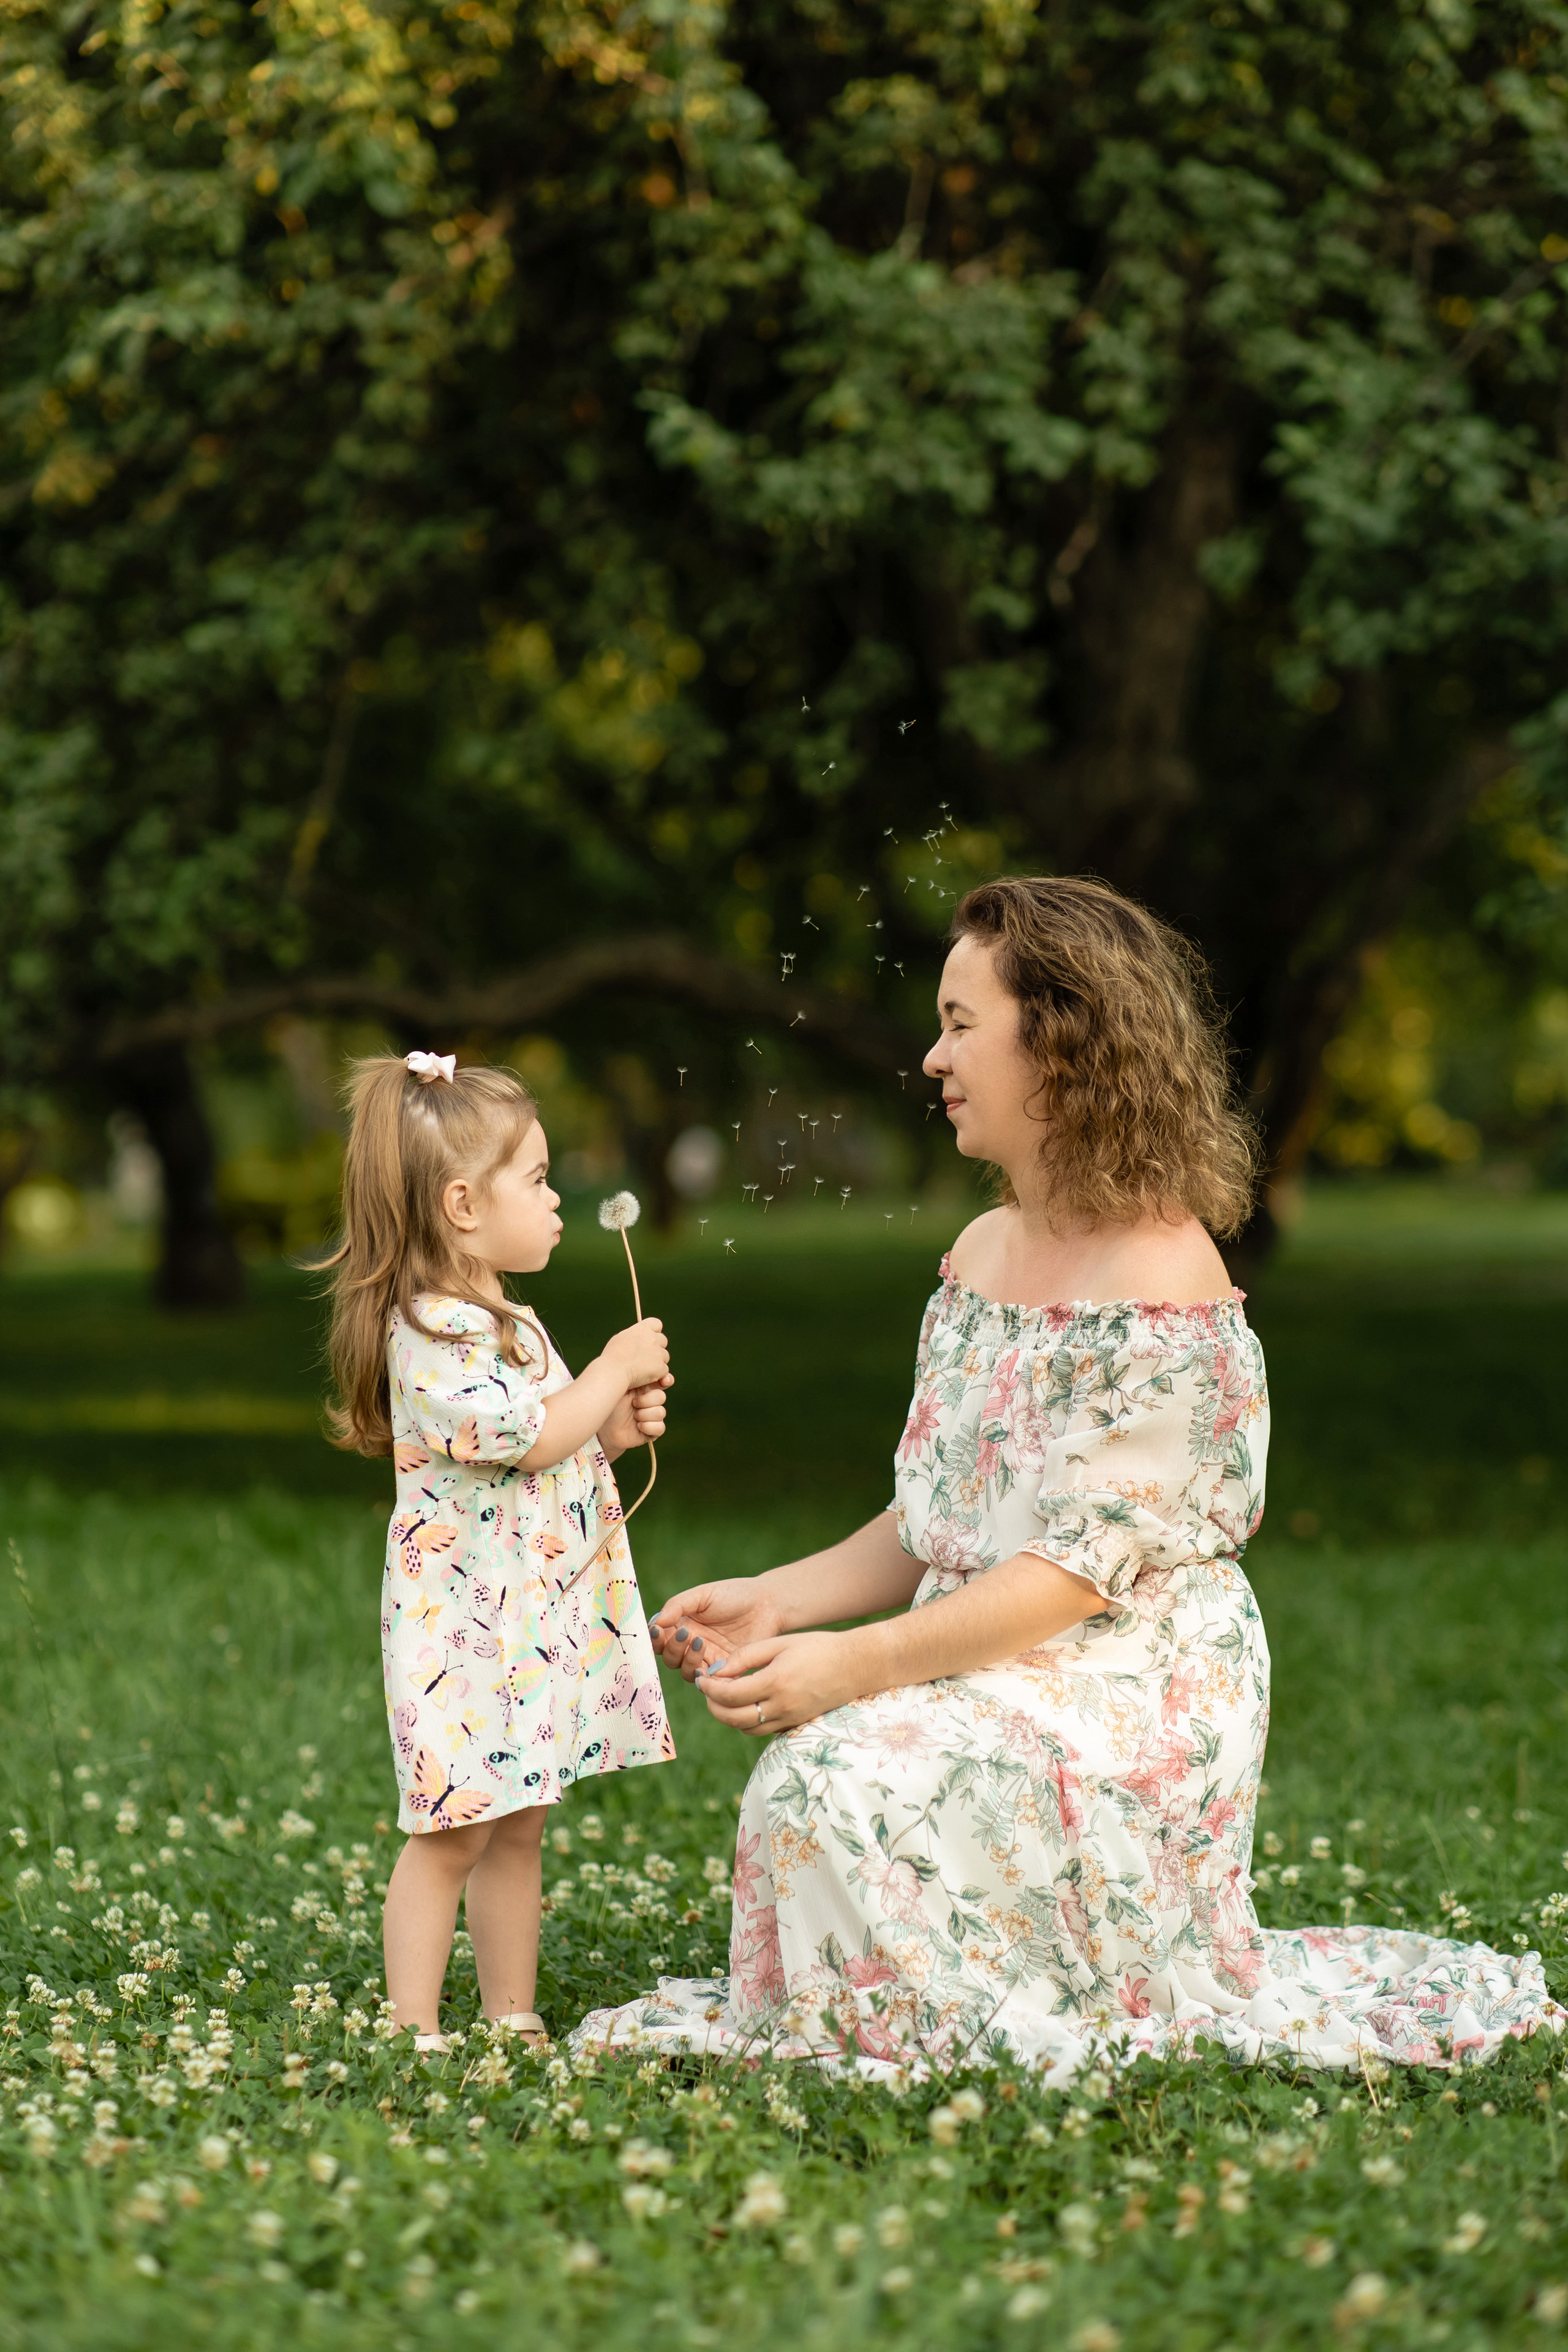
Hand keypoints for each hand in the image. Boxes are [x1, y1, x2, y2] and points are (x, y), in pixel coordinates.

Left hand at [597, 1380, 670, 1459]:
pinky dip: (648, 1426)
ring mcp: (652, 1417)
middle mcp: (650, 1402)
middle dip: (647, 1400)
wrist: (603, 1428)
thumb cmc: (609, 1405)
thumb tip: (651, 1370)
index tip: (664, 1380)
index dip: (666, 1380)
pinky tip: (637, 1426)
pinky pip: (660, 1427)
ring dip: (644, 1414)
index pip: (663, 1381)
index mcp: (644, 1388)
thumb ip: (636, 1377)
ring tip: (632, 1416)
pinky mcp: (652, 1431)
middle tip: (633, 1403)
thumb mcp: (621, 1387)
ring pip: (661, 1412)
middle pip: (661, 1396)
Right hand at [600, 1317, 668, 1390]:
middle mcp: (653, 1339)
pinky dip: (657, 1375)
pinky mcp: (660, 1367)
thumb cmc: (612, 1356)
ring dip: (657, 1362)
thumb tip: (639, 1338)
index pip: (657, 1324)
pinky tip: (645, 1376)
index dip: (654, 1331)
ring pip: (664, 1357)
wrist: (613, 1371)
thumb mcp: (621, 1338)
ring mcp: (658, 1353)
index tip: (649, 1337)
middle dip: (657, 1348)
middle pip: (663, 1340)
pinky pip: (663, 1371)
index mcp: (643, 1329)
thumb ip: (634, 1336)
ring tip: (642, 1368)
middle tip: (646, 1356)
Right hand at [649, 1578, 784, 1683]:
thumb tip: (654, 1623)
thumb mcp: (703, 1595)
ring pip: (685, 1672)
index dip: (655, 1638)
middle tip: (685, 1633)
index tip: (658, 1630)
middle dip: (672, 1648)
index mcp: (682, 1625)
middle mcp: (691, 1645)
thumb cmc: (735, 1594)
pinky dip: (704, 1677)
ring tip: (700, 1643)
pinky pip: (708, 1682)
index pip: (660, 1639)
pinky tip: (710, 1664)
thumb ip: (677, 1605)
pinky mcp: (725, 1671)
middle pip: (669, 1658)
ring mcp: (708, 1659)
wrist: (768, 1605)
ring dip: (687, 1661)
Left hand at [697, 1631, 863, 1735]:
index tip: (702, 1678)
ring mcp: (790, 1719)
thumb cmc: (818, 1647)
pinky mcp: (796, 1725)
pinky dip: (747, 1722)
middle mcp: (782, 1706)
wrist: (857, 1665)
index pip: (729, 1695)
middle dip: (713, 1706)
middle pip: (733, 1718)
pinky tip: (746, 1704)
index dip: (709, 1688)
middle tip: (707, 1690)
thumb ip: (746, 1656)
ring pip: (746, 1729)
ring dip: (728, 1717)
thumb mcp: (780, 1643)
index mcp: (775, 1681)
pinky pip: (763, 1731)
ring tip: (724, 1697)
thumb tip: (717, 1671)